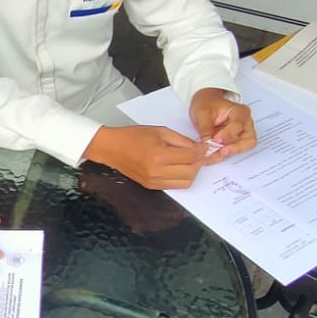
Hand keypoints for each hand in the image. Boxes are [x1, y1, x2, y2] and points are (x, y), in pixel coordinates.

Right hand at [85, 124, 207, 189]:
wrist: (112, 148)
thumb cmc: (133, 136)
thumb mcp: (159, 131)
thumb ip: (181, 140)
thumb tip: (198, 147)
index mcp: (159, 155)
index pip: (190, 157)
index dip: (201, 151)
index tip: (204, 146)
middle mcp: (157, 172)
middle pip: (191, 172)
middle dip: (199, 162)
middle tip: (198, 153)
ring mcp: (154, 181)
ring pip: (185, 182)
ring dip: (192, 172)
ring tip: (190, 161)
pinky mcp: (151, 186)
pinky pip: (174, 186)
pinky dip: (182, 178)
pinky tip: (179, 167)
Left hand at [190, 89, 256, 161]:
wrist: (206, 104)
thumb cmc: (207, 104)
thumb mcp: (202, 112)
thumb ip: (206, 128)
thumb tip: (208, 143)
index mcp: (239, 111)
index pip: (238, 125)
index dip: (228, 134)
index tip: (216, 139)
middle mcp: (245, 123)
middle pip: (249, 140)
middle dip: (236, 148)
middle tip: (221, 152)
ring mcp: (242, 133)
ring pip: (243, 148)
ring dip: (228, 153)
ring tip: (213, 156)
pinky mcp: (235, 142)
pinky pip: (233, 151)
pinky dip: (223, 155)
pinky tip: (211, 157)